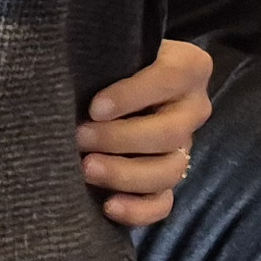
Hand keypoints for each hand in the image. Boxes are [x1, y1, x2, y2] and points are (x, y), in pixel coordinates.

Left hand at [79, 39, 213, 227]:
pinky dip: (138, 210)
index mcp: (189, 68)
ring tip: (86, 169)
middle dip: (120, 139)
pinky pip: (163, 203)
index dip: (132, 95)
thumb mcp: (116, 51)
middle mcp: (194, 109)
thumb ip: (105, 57)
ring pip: (169, 171)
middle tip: (80, 138)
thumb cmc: (112, 63)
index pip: (170, 78)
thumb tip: (66, 74)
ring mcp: (184, 148)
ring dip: (125, 174)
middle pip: (170, 133)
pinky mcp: (167, 180)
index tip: (95, 107)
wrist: (114, 88)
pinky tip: (108, 205)